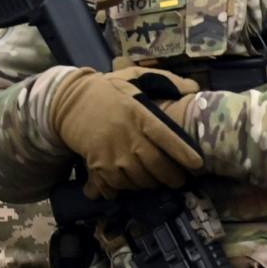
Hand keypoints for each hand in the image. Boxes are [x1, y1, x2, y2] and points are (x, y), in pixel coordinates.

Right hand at [48, 66, 203, 199]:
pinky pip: (117, 184)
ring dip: (150, 184)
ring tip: (156, 181)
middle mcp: (128, 136)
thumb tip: (194, 88)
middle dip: (172, 177)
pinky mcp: (97, 164)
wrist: (68, 101)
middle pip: (156, 165)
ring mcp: (111, 152)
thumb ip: (167, 81)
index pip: (167, 138)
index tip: (198, 165)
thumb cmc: (108, 91)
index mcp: (140, 114)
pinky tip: (133, 184)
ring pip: (138, 178)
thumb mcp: (136, 78)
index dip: (184, 154)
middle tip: (179, 181)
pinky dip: (128, 188)